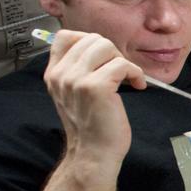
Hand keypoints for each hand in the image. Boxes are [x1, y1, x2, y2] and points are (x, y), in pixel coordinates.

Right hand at [43, 29, 145, 165]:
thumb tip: (99, 49)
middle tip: (121, 71)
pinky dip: (136, 73)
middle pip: (91, 39)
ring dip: (124, 61)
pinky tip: (137, 85)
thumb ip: (77, 71)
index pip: (65, 36)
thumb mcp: (74, 94)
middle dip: (113, 52)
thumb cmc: (92, 126)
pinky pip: (122, 64)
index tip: (104, 57)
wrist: (93, 153)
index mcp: (54, 74)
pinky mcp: (96, 87)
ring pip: (106, 47)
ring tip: (128, 78)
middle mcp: (61, 74)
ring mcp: (77, 79)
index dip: (89, 40)